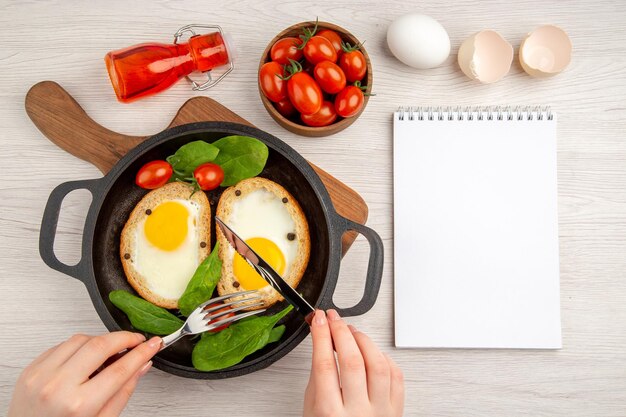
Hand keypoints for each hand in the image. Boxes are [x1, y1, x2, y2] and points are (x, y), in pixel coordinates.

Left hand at [8, 331, 160, 416]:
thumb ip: (123, 392)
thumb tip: (141, 365)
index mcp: (79, 405)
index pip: (120, 369)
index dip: (142, 353)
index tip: (153, 345)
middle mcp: (58, 387)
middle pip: (100, 345)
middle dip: (124, 338)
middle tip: (136, 340)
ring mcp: (41, 375)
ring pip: (81, 339)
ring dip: (101, 340)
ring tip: (111, 351)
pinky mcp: (32, 368)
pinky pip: (62, 345)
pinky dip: (79, 346)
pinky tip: (86, 356)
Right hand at [303, 310, 403, 416]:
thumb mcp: (312, 410)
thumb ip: (318, 380)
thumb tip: (324, 344)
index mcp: (330, 413)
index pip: (325, 364)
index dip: (322, 336)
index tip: (319, 320)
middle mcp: (357, 413)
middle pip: (352, 360)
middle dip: (341, 331)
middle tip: (333, 318)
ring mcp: (380, 411)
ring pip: (377, 364)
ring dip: (363, 340)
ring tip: (352, 331)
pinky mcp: (396, 410)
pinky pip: (395, 375)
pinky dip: (382, 357)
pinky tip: (371, 351)